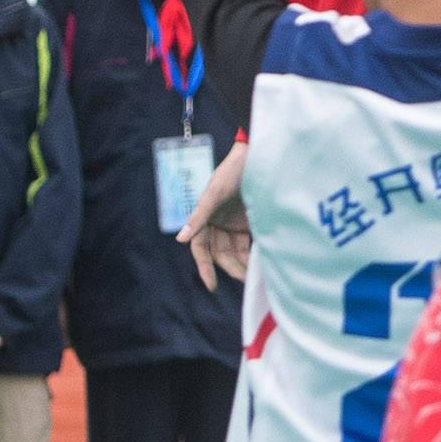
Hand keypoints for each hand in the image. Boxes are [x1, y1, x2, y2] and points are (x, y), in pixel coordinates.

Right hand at [179, 138, 251, 289]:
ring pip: (234, 252)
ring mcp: (232, 223)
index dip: (204, 267)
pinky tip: (260, 264)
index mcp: (204, 217)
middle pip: (220, 253)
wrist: (257, 157)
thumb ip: (199, 215)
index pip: (201, 248)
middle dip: (230, 267)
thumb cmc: (232, 171)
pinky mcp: (248, 222)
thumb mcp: (215, 192)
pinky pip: (247, 244)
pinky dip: (251, 255)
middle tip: (244, 281)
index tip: (211, 285)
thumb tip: (180, 239)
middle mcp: (217, 223)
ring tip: (253, 277)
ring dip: (241, 264)